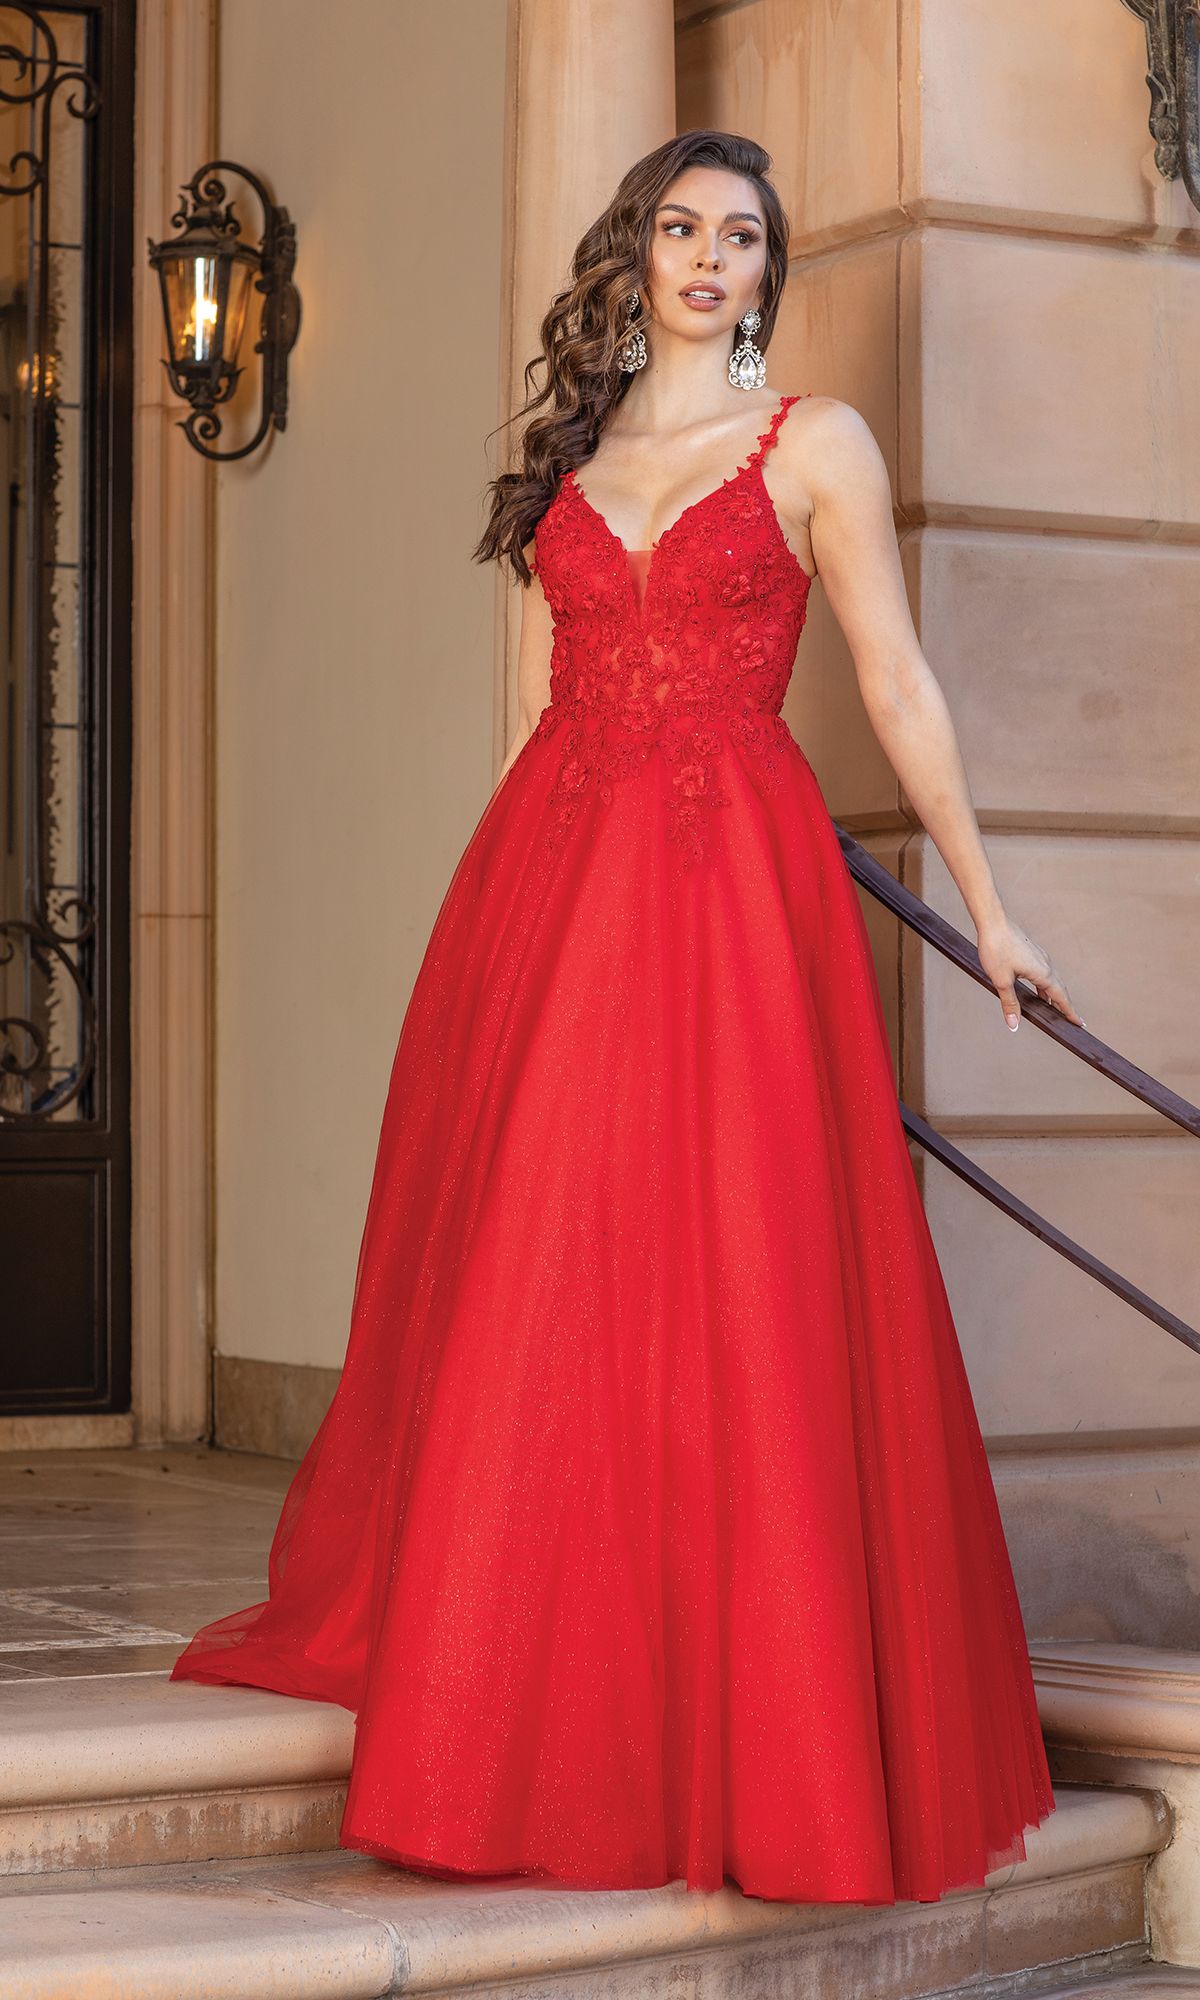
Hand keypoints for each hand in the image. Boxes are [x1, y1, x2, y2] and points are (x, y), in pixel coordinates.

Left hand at [975, 915, 1084, 1033]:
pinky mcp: (1032, 953)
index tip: (1079, 1024)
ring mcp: (1040, 957)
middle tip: (1072, 1020)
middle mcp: (1046, 964)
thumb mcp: (1002, 981)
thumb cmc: (996, 948)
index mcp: (1043, 973)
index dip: (1070, 1012)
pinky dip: (1045, 986)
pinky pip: (1044, 973)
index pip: (1061, 997)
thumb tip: (1014, 1024)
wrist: (992, 922)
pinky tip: (1037, 991)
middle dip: (1065, 1006)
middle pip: (1060, 989)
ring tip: (1054, 1010)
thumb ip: (1010, 1003)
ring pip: (1052, 981)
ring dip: (1054, 996)